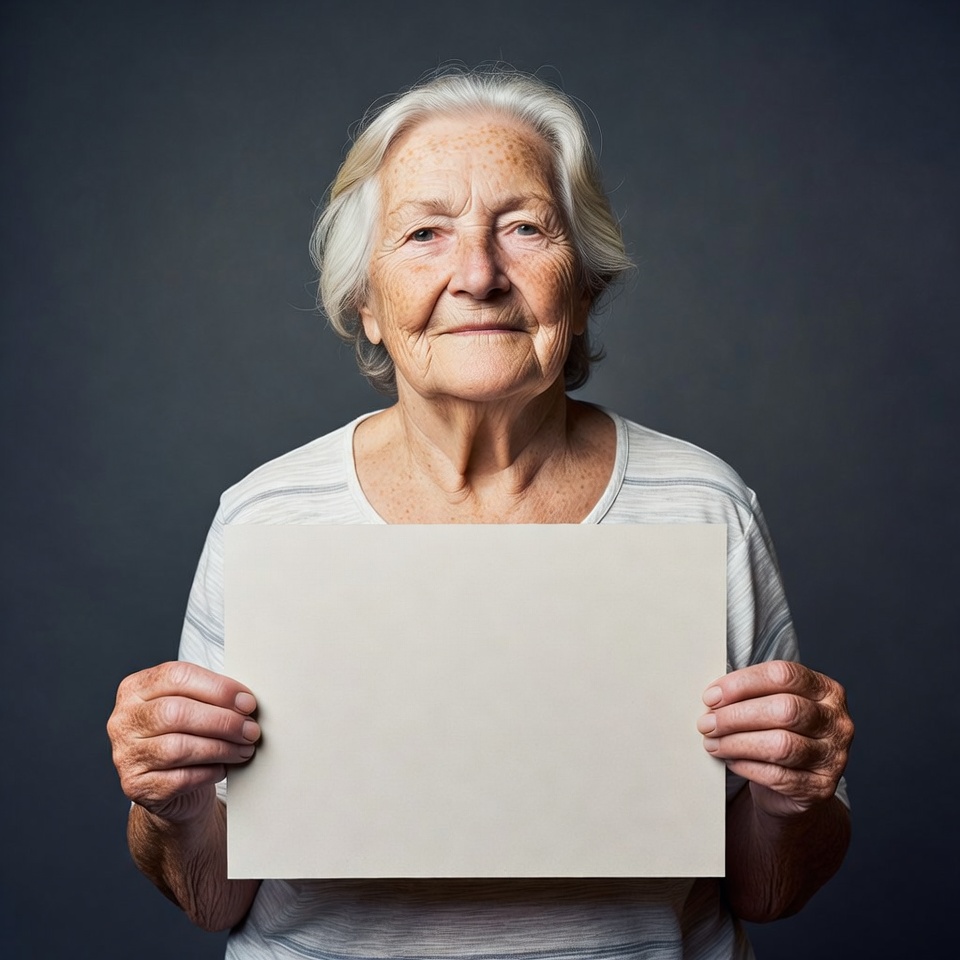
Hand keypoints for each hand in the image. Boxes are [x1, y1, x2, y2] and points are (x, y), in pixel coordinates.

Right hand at [107, 661, 259, 823]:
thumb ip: (211, 696)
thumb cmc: (186, 736)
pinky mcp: (136, 786)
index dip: (218, 687)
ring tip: (244, 748)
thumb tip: (245, 701)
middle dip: (222, 720)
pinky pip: (180, 778)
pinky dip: (209, 772)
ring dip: (221, 748)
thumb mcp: (192, 706)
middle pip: (176, 712)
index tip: (247, 701)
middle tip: (250, 729)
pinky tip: (224, 767)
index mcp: (136, 688)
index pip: (176, 676)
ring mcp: (126, 754)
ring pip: (178, 747)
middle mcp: (124, 720)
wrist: (170, 786)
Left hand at [698, 660, 852, 817]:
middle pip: (784, 710)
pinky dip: (747, 766)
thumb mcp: (772, 706)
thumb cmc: (778, 735)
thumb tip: (713, 697)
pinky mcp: (821, 787)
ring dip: (737, 743)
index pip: (784, 675)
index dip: (742, 683)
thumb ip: (752, 695)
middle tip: (706, 723)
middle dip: (736, 715)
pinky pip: (778, 775)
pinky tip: (730, 761)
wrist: (797, 788)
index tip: (711, 696)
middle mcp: (837, 721)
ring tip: (712, 743)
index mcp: (825, 690)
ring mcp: (834, 756)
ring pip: (781, 745)